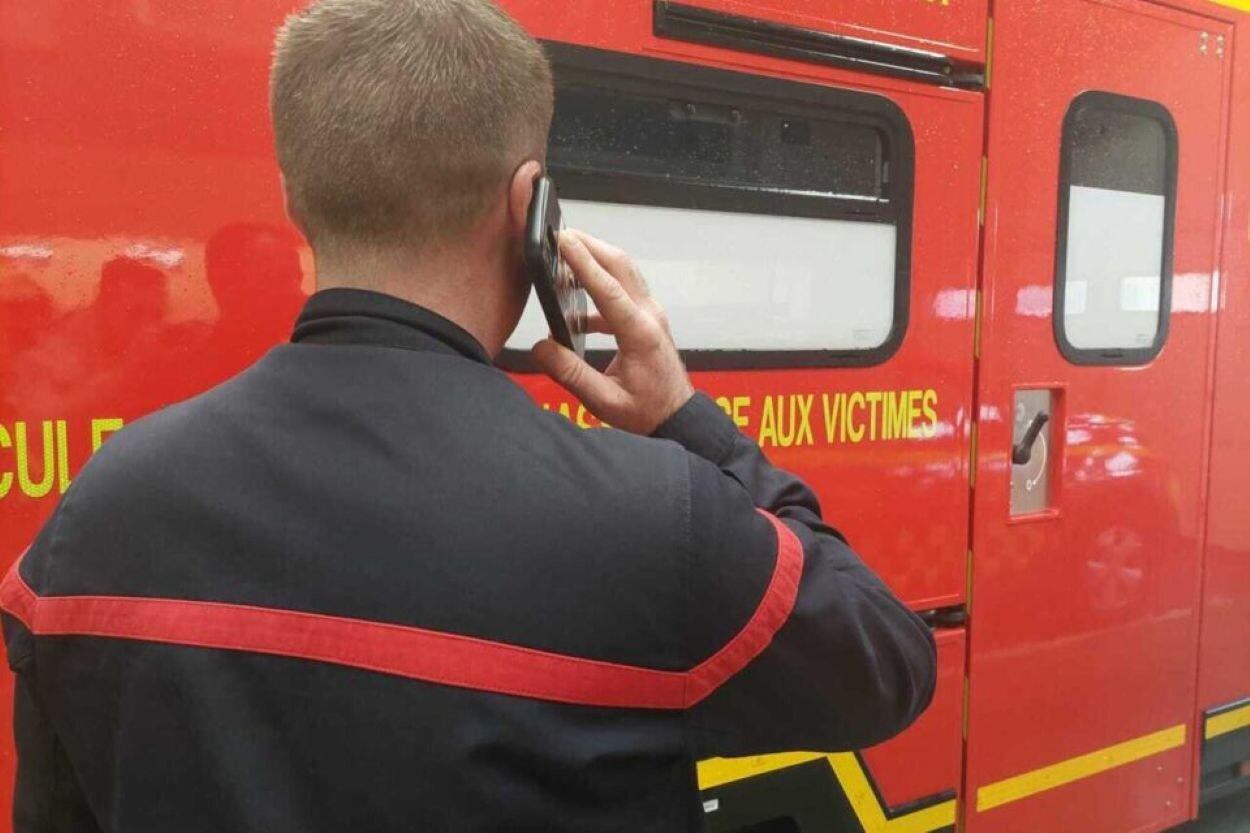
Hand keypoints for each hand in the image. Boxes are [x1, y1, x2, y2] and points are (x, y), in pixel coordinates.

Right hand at [531, 229, 694, 434]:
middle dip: (590, 245)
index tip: (563, 239)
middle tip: (560, 233)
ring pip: (624, 272)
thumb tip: (541, 348)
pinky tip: (575, 304)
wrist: (678, 417)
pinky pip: (622, 290)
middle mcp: (649, 316)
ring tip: (565, 253)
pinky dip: (599, 285)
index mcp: (640, 334)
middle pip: (620, 265)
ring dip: (596, 258)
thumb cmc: (646, 412)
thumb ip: (571, 374)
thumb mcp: (604, 402)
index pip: (609, 288)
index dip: (583, 262)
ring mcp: (651, 314)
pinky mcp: (647, 319)